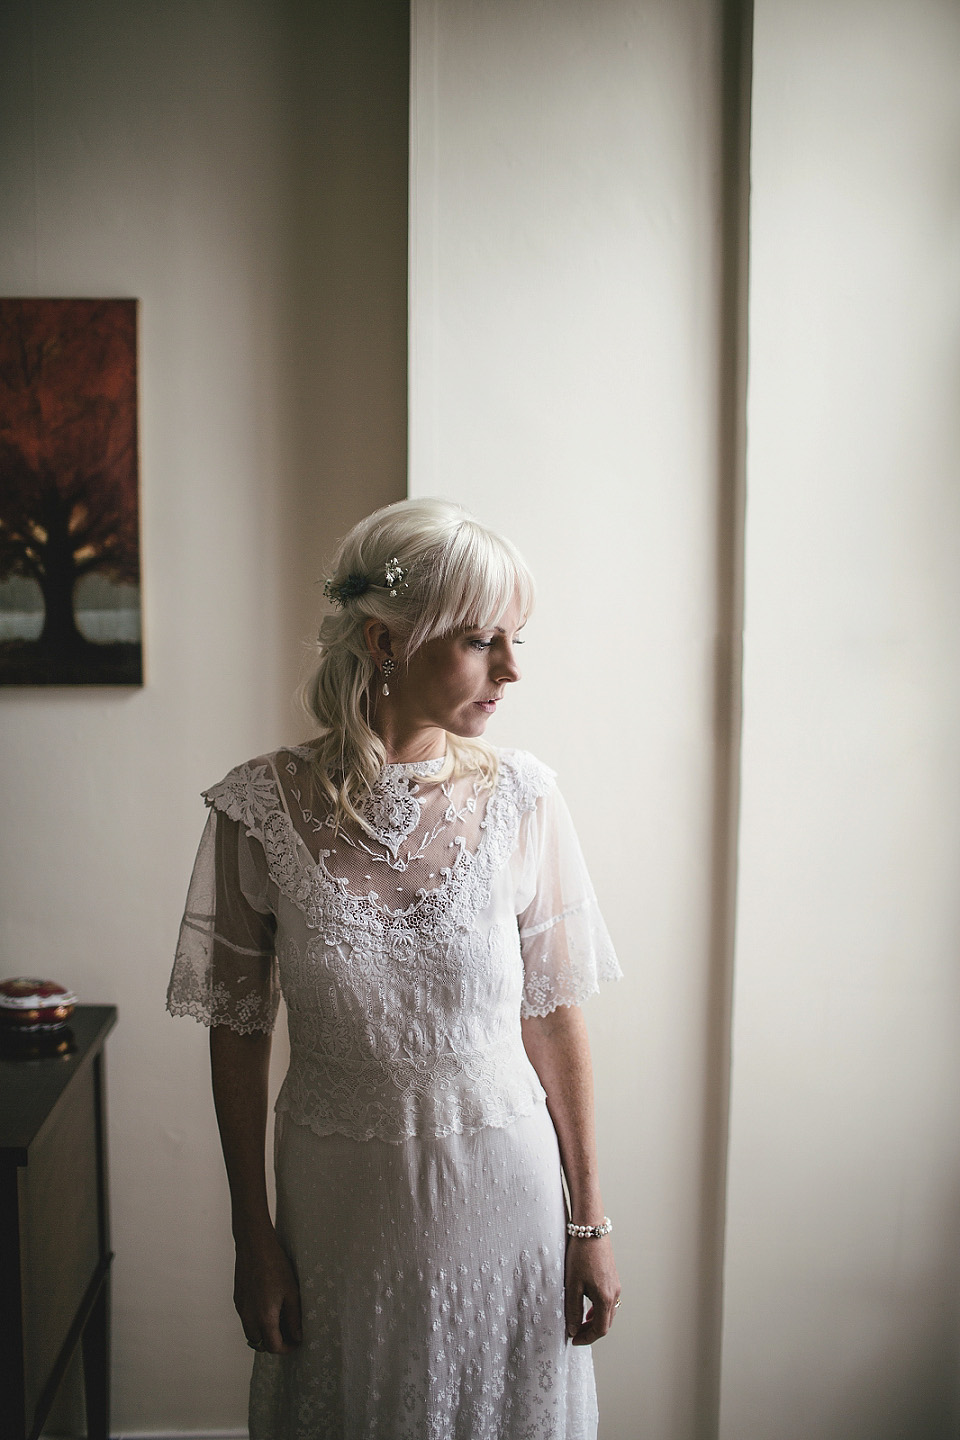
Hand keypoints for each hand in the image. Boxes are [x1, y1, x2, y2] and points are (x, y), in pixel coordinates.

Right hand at [234, 1229, 302, 1353]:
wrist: (254, 1246)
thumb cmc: (276, 1266)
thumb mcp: (292, 1292)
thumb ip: (294, 1318)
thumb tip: (297, 1336)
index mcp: (264, 1317)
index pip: (274, 1347)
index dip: (287, 1348)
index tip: (296, 1342)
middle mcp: (249, 1317)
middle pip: (260, 1344)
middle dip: (274, 1343)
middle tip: (288, 1333)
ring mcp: (241, 1309)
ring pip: (251, 1334)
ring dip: (263, 1334)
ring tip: (279, 1321)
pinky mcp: (237, 1300)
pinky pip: (246, 1320)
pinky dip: (256, 1322)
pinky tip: (268, 1307)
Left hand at [564, 1235, 619, 1345]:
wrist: (591, 1229)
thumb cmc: (580, 1255)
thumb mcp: (573, 1285)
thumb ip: (573, 1310)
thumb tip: (573, 1330)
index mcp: (605, 1298)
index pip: (600, 1329)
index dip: (587, 1338)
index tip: (573, 1340)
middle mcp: (614, 1293)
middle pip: (606, 1322)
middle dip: (591, 1332)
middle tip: (575, 1333)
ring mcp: (615, 1285)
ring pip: (608, 1312)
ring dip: (595, 1321)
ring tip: (579, 1322)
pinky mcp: (613, 1277)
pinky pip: (609, 1301)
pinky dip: (599, 1309)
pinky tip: (587, 1306)